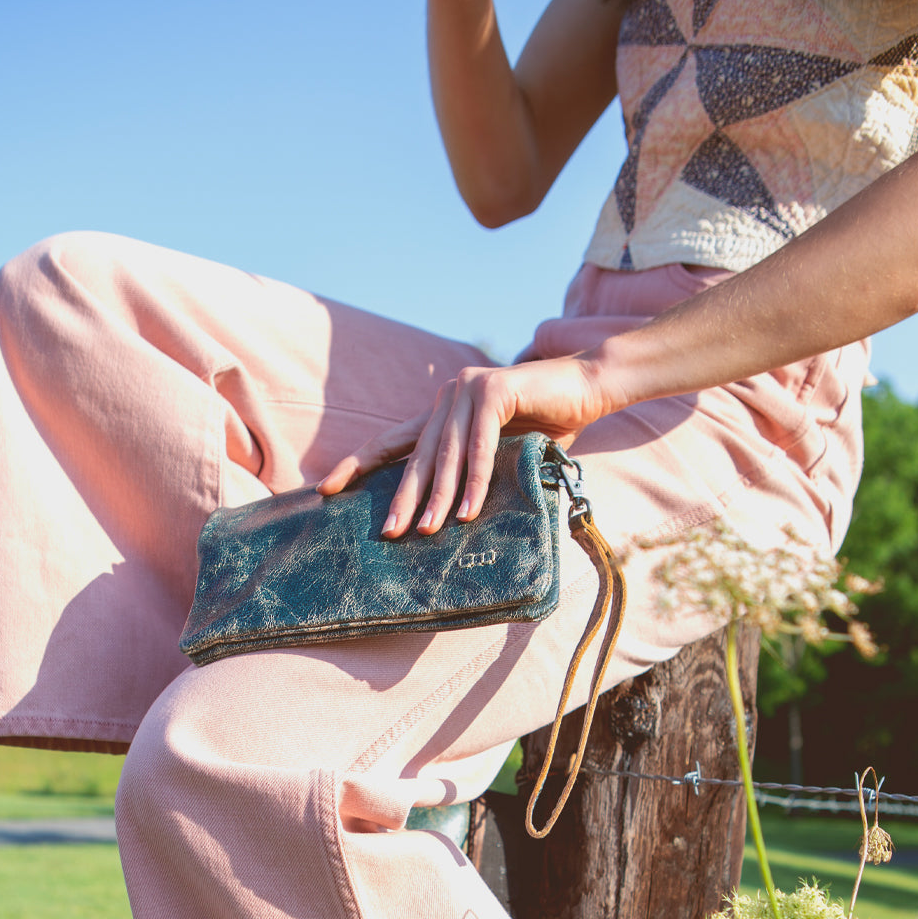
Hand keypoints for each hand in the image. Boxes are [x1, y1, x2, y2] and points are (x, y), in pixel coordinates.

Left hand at [316, 356, 608, 536]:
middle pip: (418, 457)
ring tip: (426, 532)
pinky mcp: (493, 390)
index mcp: (443, 414)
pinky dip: (476, 481)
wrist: (591, 385)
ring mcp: (468, 390)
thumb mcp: (506, 454)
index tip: (326, 489)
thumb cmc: (551, 422)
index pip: (393, 442)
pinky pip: (480, 447)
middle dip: (402, 498)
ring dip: (438, 498)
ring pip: (448, 456)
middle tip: (388, 533)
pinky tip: (468, 512)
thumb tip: (452, 518)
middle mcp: (448, 398)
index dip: (358, 464)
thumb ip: (477, 472)